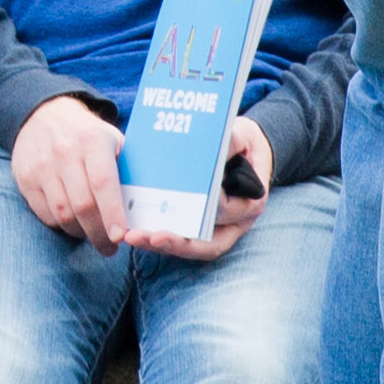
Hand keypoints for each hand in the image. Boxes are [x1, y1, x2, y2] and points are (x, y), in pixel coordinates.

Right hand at [9, 94, 130, 245]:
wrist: (43, 116)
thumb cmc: (87, 135)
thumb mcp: (111, 140)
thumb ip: (128, 169)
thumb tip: (143, 206)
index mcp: (92, 140)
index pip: (103, 182)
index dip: (112, 212)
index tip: (120, 236)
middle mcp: (64, 151)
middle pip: (82, 205)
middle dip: (99, 233)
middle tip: (110, 247)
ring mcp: (41, 166)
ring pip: (62, 214)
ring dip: (80, 233)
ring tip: (92, 235)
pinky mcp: (25, 178)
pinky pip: (45, 214)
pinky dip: (61, 226)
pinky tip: (73, 224)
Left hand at [140, 117, 275, 261]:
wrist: (243, 151)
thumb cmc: (243, 143)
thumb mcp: (242, 135)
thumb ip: (231, 141)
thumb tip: (214, 147)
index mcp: (249, 203)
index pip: (227, 212)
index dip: (207, 207)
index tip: (187, 196)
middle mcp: (234, 224)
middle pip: (206, 244)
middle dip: (176, 242)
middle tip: (149, 236)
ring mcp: (215, 230)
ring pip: (189, 247)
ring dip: (160, 246)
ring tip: (133, 237)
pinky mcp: (196, 228)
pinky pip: (178, 239)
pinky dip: (156, 238)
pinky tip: (133, 229)